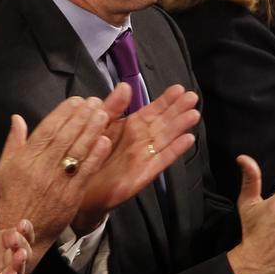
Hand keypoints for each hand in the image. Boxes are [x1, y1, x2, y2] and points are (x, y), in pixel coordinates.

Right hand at [0, 96, 114, 245]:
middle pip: (64, 137)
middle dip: (81, 117)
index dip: (62, 113)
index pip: (46, 130)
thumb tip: (17, 118)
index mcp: (25, 159)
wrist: (21, 230)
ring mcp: (57, 182)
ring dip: (91, 131)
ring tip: (103, 114)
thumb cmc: (13, 197)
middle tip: (94, 102)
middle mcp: (41, 168)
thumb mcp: (5, 167)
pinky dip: (95, 156)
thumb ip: (14, 141)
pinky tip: (105, 141)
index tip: (75, 101)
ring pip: (76, 151)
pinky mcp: (71, 196)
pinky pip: (85, 172)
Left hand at [69, 83, 199, 233]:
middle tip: (192, 97)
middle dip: (177, 110)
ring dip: (180, 127)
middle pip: (163, 123)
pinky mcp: (143, 174)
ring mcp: (144, 157)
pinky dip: (174, 150)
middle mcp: (140, 141)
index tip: (178, 89)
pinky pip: (161, 160)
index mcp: (129, 127)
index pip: (151, 111)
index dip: (165, 101)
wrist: (80, 187)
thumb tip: (125, 86)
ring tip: (193, 114)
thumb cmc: (89, 156)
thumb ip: (112, 107)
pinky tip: (187, 139)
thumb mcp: (99, 125)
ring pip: (165, 139)